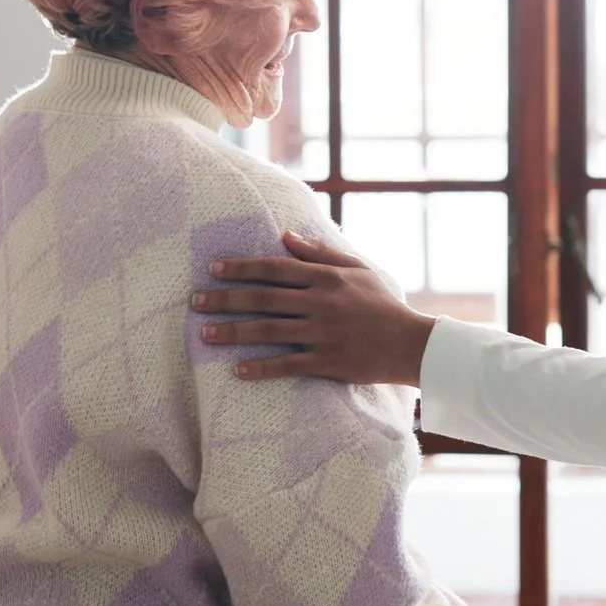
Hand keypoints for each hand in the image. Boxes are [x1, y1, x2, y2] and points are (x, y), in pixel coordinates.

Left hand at [196, 231, 436, 385]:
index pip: (275, 268)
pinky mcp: (328, 362)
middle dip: (226, 299)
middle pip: (264, 298)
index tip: (213, 269)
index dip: (242, 268)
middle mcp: (321, 303)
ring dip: (235, 332)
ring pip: (270, 331)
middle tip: (195, 301)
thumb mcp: (356, 269)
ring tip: (205, 333)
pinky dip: (263, 368)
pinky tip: (238, 370)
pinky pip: (289, 366)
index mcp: (326, 278)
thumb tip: (286, 235)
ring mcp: (324, 334)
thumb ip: (320, 253)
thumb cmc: (381, 304)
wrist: (410, 343)